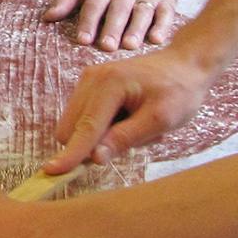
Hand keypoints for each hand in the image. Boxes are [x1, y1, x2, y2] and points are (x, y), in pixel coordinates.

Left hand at [43, 0, 176, 52]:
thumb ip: (66, 0)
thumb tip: (47, 17)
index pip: (94, 4)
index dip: (88, 21)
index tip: (83, 39)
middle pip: (119, 9)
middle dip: (113, 27)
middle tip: (108, 46)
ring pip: (142, 11)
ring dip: (137, 28)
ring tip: (130, 45)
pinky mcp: (166, 0)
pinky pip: (166, 13)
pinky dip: (163, 26)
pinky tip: (156, 39)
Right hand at [49, 46, 219, 171]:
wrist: (185, 64)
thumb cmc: (179, 90)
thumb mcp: (160, 119)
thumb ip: (125, 138)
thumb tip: (94, 158)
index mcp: (109, 84)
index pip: (85, 129)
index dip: (71, 154)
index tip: (52, 173)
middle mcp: (91, 79)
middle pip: (71, 129)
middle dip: (93, 145)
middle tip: (133, 139)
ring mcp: (88, 81)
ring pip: (75, 126)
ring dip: (99, 137)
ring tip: (133, 125)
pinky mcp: (89, 86)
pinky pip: (83, 119)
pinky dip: (101, 128)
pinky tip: (127, 119)